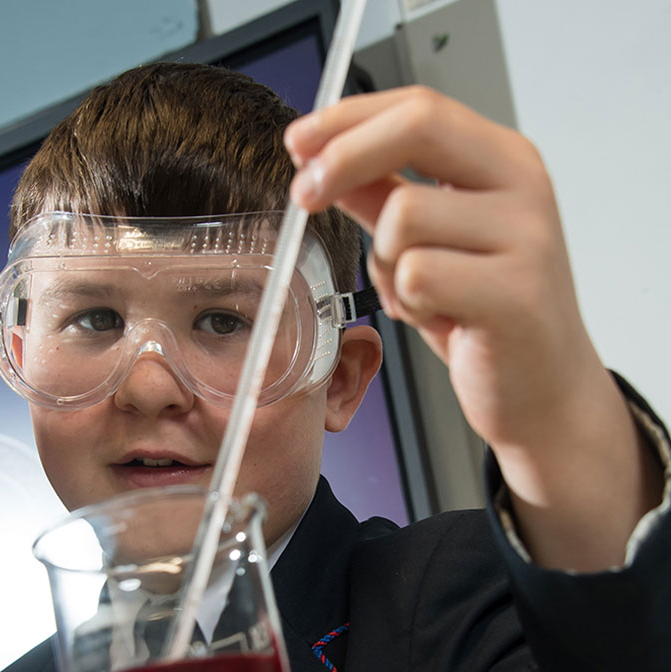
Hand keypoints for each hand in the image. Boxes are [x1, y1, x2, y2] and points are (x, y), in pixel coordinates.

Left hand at [286, 88, 661, 569]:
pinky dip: (409, 305)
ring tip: (420, 299)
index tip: (298, 142)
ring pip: (403, 218)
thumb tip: (324, 165)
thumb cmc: (487, 318)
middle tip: (304, 196)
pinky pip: (417, 277)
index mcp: (504, 163)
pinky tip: (440, 322)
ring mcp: (526, 237)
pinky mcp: (514, 293)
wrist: (546, 392)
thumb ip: (383, 199)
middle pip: (418, 128)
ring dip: (387, 265)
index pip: (419, 107)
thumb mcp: (432, 246)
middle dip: (343, 158)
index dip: (349, 119)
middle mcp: (522, 187)